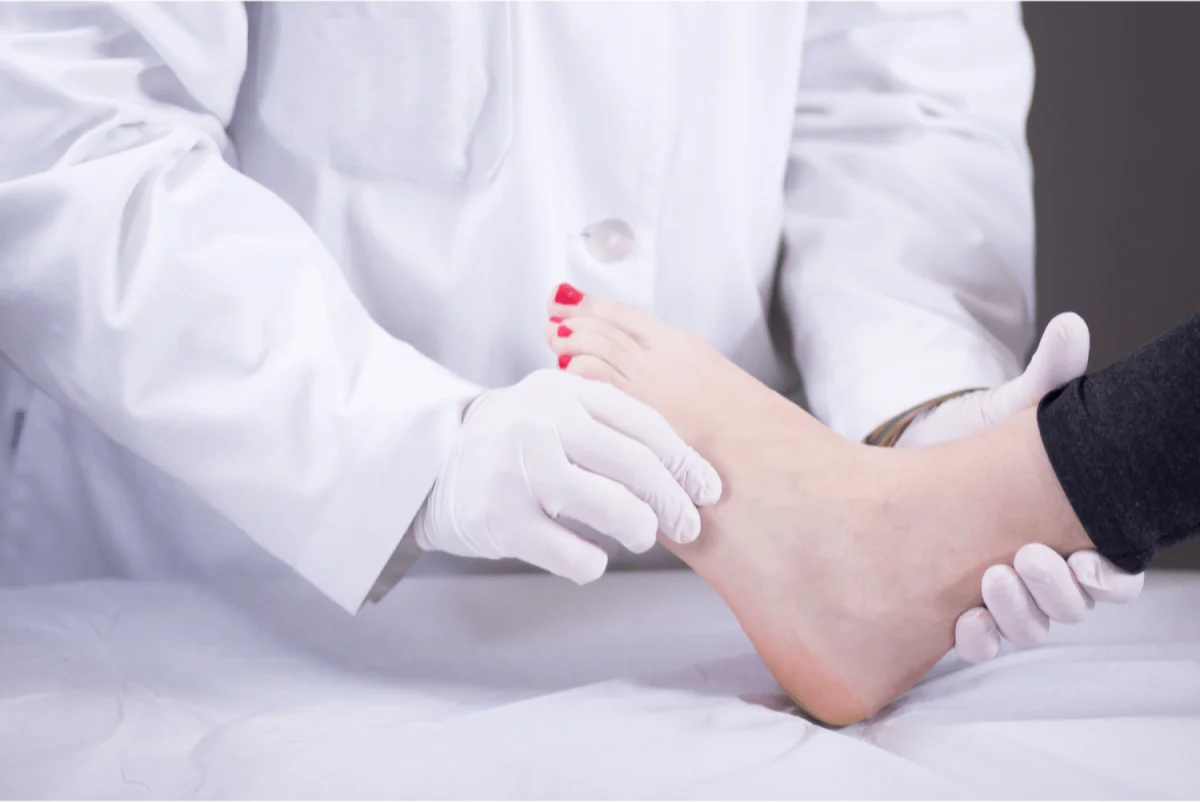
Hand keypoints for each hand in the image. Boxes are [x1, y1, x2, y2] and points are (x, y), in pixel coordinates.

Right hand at [412, 369, 721, 583]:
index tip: (708, 487)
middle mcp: (541, 423)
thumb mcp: (551, 409)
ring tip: (640, 535)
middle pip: (635, 464)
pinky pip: (574, 553)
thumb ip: (606, 424)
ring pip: (611, 507)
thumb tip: (684, 469)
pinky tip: (590, 556)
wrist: (426, 463)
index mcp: (562, 390)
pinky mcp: (501, 520)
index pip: (643, 422)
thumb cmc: (510, 442)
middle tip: (689, 524)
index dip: (684, 460)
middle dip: (674, 500)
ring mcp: (518, 471)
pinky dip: (593, 561)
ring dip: (639, 529)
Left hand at [899, 313, 1144, 661]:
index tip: (1091, 560)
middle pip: (1075, 608)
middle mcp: (1046, 570)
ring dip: (1018, 616)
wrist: (912, 460)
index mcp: (1075, 532)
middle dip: (1061, 593)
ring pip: (1031, 628)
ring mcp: (1003, 591)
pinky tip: (963, 623)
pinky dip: (977, 640)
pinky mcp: (957, 603)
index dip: (1113, 579)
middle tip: (1033, 558)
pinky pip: (980, 643)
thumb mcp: (1013, 408)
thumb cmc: (979, 439)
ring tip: (990, 580)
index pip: (1116, 575)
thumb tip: (1071, 327)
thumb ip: (1050, 377)